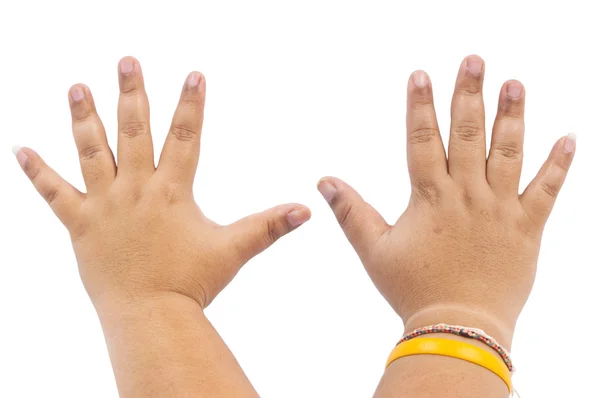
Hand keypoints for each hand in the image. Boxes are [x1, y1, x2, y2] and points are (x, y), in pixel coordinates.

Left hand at [14, 56, 310, 308]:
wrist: (149, 315)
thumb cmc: (192, 282)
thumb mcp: (234, 250)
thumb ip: (269, 225)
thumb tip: (306, 210)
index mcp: (172, 191)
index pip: (185, 137)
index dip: (191, 104)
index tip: (194, 73)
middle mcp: (136, 190)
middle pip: (134, 132)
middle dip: (133, 93)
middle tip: (127, 61)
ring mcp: (105, 206)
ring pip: (91, 153)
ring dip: (83, 118)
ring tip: (77, 86)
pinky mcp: (81, 225)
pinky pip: (54, 194)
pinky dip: (37, 172)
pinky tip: (20, 149)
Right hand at [318, 55, 574, 345]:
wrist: (458, 327)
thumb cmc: (413, 290)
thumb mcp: (374, 250)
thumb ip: (350, 212)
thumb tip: (324, 181)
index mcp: (430, 197)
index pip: (422, 139)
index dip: (420, 105)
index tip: (421, 74)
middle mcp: (467, 195)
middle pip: (467, 135)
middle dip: (469, 94)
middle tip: (474, 60)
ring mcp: (500, 210)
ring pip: (508, 153)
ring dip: (512, 116)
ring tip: (515, 83)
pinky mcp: (526, 228)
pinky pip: (547, 192)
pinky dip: (558, 166)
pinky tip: (568, 138)